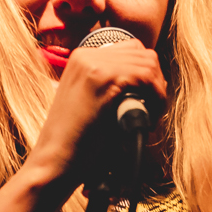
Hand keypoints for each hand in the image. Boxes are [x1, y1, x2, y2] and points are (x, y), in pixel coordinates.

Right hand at [22, 41, 167, 196]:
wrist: (54, 162)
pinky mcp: (102, 79)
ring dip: (157, 91)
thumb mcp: (91, 102)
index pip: (131, 50)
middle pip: (143, 53)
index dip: (148, 74)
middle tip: (153, 109)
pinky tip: (149, 117)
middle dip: (156, 81)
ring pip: (148, 63)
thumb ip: (112, 86)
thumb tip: (149, 82)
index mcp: (82, 58)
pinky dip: (156, 97)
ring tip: (150, 116)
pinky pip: (146, 77)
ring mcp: (93, 64)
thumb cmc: (75, 142)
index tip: (149, 100)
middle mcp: (86, 55)